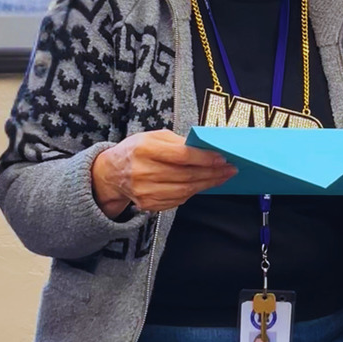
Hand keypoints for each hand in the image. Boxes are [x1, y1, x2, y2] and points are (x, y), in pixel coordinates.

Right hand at [91, 130, 236, 216]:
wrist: (112, 172)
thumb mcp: (154, 137)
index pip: (181, 155)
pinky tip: (205, 184)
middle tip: (230, 168)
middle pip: (186, 175)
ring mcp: (145, 191)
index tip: (221, 157)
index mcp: (144, 149)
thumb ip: (179, 142)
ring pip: (185, 190)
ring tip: (223, 177)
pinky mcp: (148, 205)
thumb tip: (206, 148)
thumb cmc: (137, 150)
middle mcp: (143, 172)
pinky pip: (178, 199)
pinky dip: (194, 192)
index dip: (204, 158)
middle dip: (212, 172)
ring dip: (208, 184)